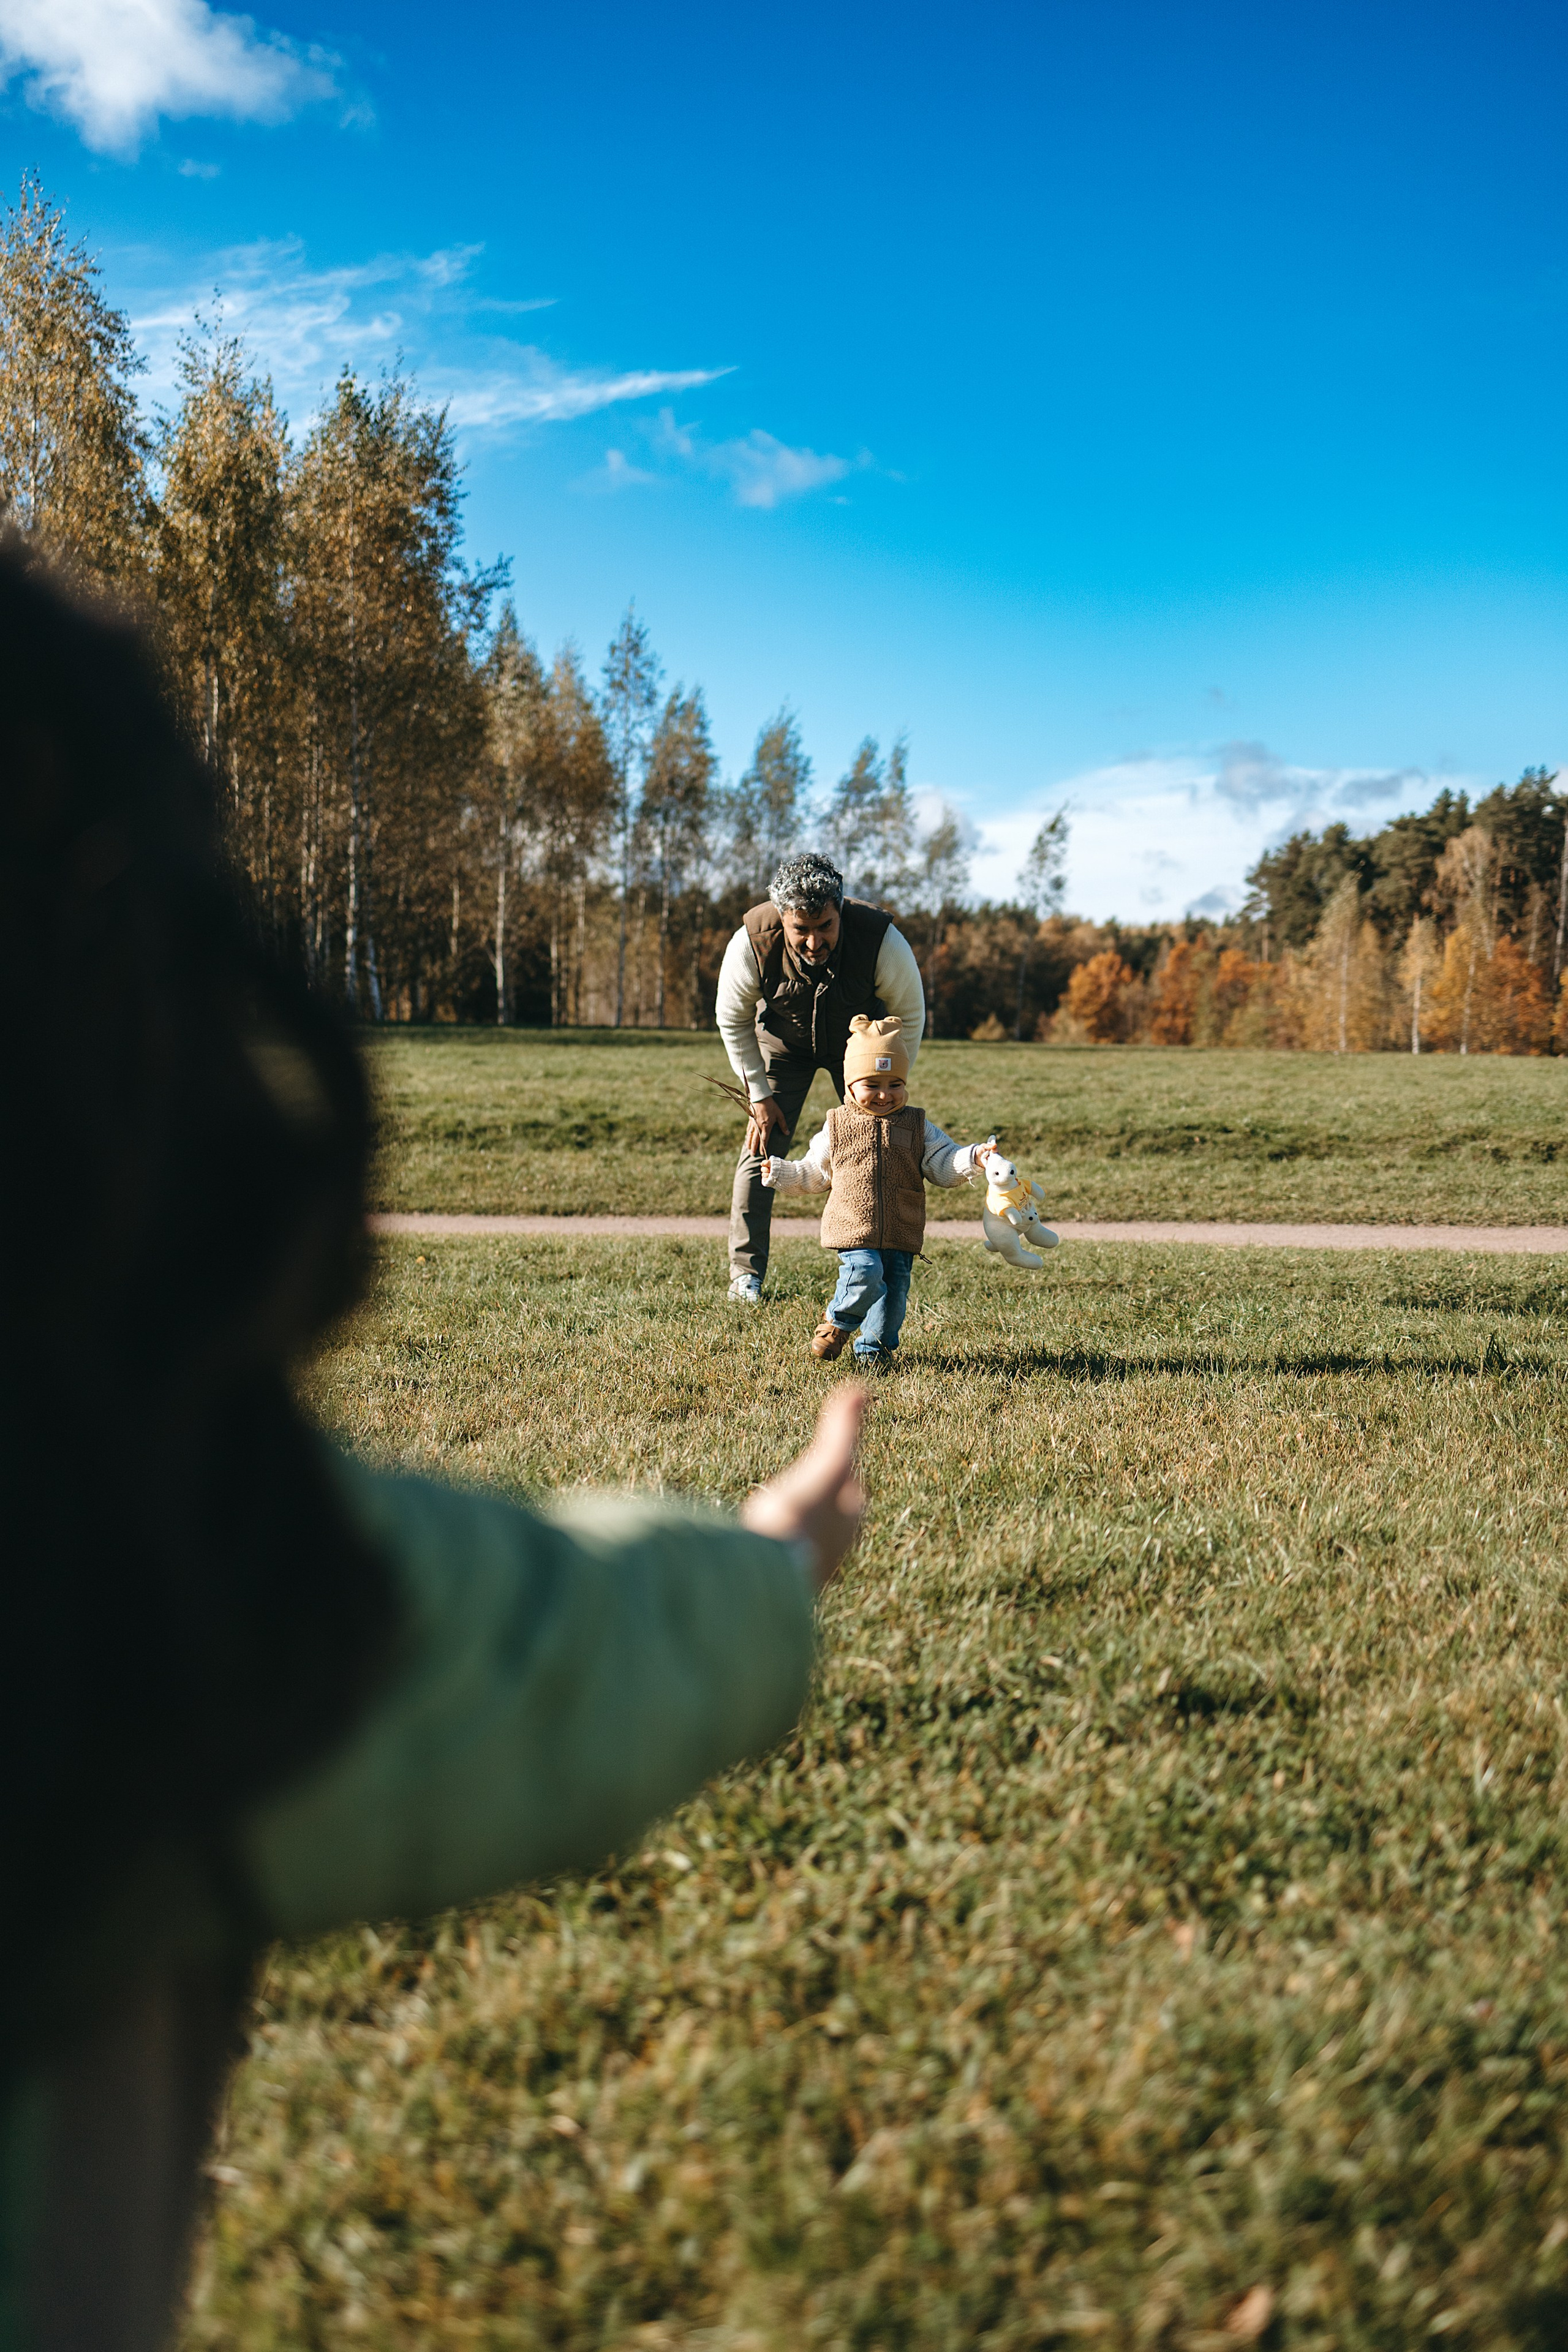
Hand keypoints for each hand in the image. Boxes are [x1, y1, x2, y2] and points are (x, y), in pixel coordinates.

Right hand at [742, 1386, 867, 1593]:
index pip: (851, 1488)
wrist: (769, 1569)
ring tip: (782, 1517)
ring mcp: (813, 1566)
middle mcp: (837, 1546)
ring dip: (799, 1527)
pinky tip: (767, 1546)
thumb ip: (842, 1429)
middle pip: (830, 1516)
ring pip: (808, 1539)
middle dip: (819, 1502)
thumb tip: (861, 1389)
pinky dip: (781, 1547)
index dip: (839, 1471)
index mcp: (850, 1517)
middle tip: (803, 1490)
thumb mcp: (825, 1462)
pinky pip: (788, 1558)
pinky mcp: (788, 1582)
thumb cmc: (798, 1514)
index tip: (829, 1461)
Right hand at [747, 1094, 787, 1156]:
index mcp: (766, 1126)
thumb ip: (783, 1125)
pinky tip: (747, 1139)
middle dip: (754, 1148)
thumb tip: (787, 1133)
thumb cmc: (771, 1106)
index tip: (763, 1153)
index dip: (763, 1147)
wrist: (760, 1098)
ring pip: (750, 1136)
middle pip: (756, 1140)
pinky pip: (748, 1130)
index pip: (764, 1140)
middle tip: (753, 1155)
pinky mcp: (750, 1120)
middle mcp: (759, 1127)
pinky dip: (747, 1136)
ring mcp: (753, 1124)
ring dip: (749, 1144)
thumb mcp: (779, 1114)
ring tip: (749, 1150)